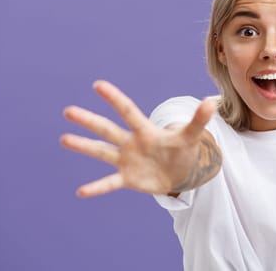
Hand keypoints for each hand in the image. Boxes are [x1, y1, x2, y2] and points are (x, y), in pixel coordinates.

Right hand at [60, 80, 215, 196]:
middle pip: (107, 129)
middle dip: (89, 121)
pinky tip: (80, 192)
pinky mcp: (127, 178)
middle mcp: (131, 143)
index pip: (128, 111)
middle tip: (68, 111)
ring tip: (64, 139)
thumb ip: (199, 121)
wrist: (179, 172)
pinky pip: (109, 183)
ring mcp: (126, 160)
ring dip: (83, 146)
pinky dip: (96, 187)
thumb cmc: (182, 150)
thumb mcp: (191, 137)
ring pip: (101, 152)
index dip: (115, 99)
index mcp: (145, 131)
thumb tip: (211, 101)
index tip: (98, 85)